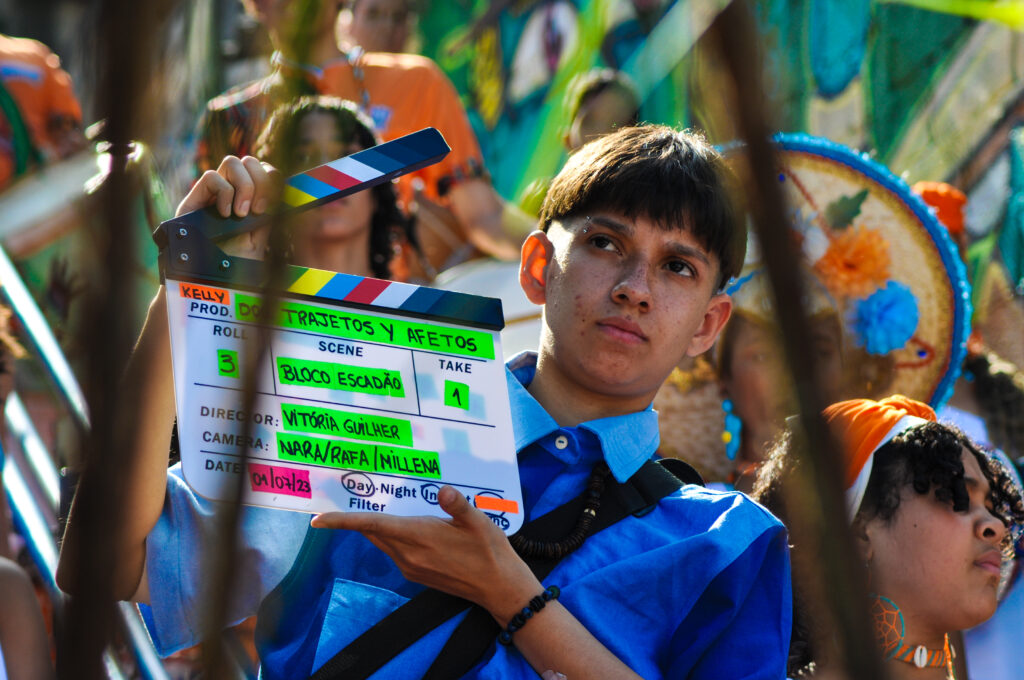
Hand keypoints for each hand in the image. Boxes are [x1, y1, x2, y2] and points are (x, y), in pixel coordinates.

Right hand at [176, 156, 280, 258]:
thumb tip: (282, 193)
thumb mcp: (260, 239)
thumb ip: (269, 216)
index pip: (264, 170)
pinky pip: (211, 176)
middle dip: (260, 182)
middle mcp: (232, 191)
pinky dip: (223, 192)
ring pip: (232, 162)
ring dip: (244, 186)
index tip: (272, 203)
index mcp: (250, 199)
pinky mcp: (194, 199)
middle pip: (250, 161)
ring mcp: (212, 193)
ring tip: (241, 214)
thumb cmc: (236, 262)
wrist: (212, 279)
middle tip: (257, 210)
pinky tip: (225, 214)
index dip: (271, 178)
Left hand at [311, 486, 539, 622]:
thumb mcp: (479, 522)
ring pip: (383, 541)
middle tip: (344, 496)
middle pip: (373, 531)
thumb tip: (444, 490)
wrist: (499, 589)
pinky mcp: (418, 573)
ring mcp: (412, 567)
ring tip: (375, 503)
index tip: (318, 520)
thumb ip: (458, 505)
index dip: (343, 521)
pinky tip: (402, 525)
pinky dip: (390, 535)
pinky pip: (395, 550)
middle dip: (355, 518)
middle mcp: (409, 555)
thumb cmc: (490, 552)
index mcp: (419, 537)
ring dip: (374, 525)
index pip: (372, 525)